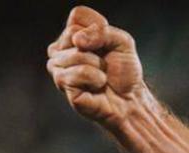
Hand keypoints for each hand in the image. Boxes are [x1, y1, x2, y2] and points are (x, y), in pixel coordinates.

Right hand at [46, 6, 148, 126]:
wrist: (130, 99)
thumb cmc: (124, 71)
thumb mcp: (122, 42)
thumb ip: (102, 31)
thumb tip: (77, 40)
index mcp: (71, 36)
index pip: (77, 15)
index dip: (100, 28)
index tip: (109, 44)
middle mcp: (59, 50)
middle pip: (73, 34)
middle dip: (99, 49)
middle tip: (105, 64)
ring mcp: (58, 68)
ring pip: (76, 54)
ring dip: (98, 65)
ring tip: (101, 76)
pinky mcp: (63, 86)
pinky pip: (78, 72)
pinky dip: (96, 78)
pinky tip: (97, 86)